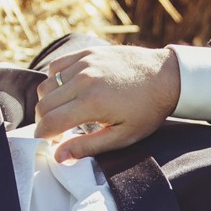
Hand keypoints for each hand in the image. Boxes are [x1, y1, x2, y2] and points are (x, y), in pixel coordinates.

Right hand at [34, 45, 179, 160]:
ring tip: (65, 113)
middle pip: (44, 104)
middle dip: (44, 122)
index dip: (43, 137)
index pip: (49, 122)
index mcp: (91, 103)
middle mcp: (83, 79)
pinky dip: (55, 81)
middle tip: (58, 132)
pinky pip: (56, 67)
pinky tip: (68, 92)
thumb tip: (59, 157)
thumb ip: (88, 147)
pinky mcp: (87, 52)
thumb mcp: (122, 136)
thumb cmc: (147, 110)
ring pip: (47, 85)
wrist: (167, 77)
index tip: (48, 143)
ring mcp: (84, 63)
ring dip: (49, 103)